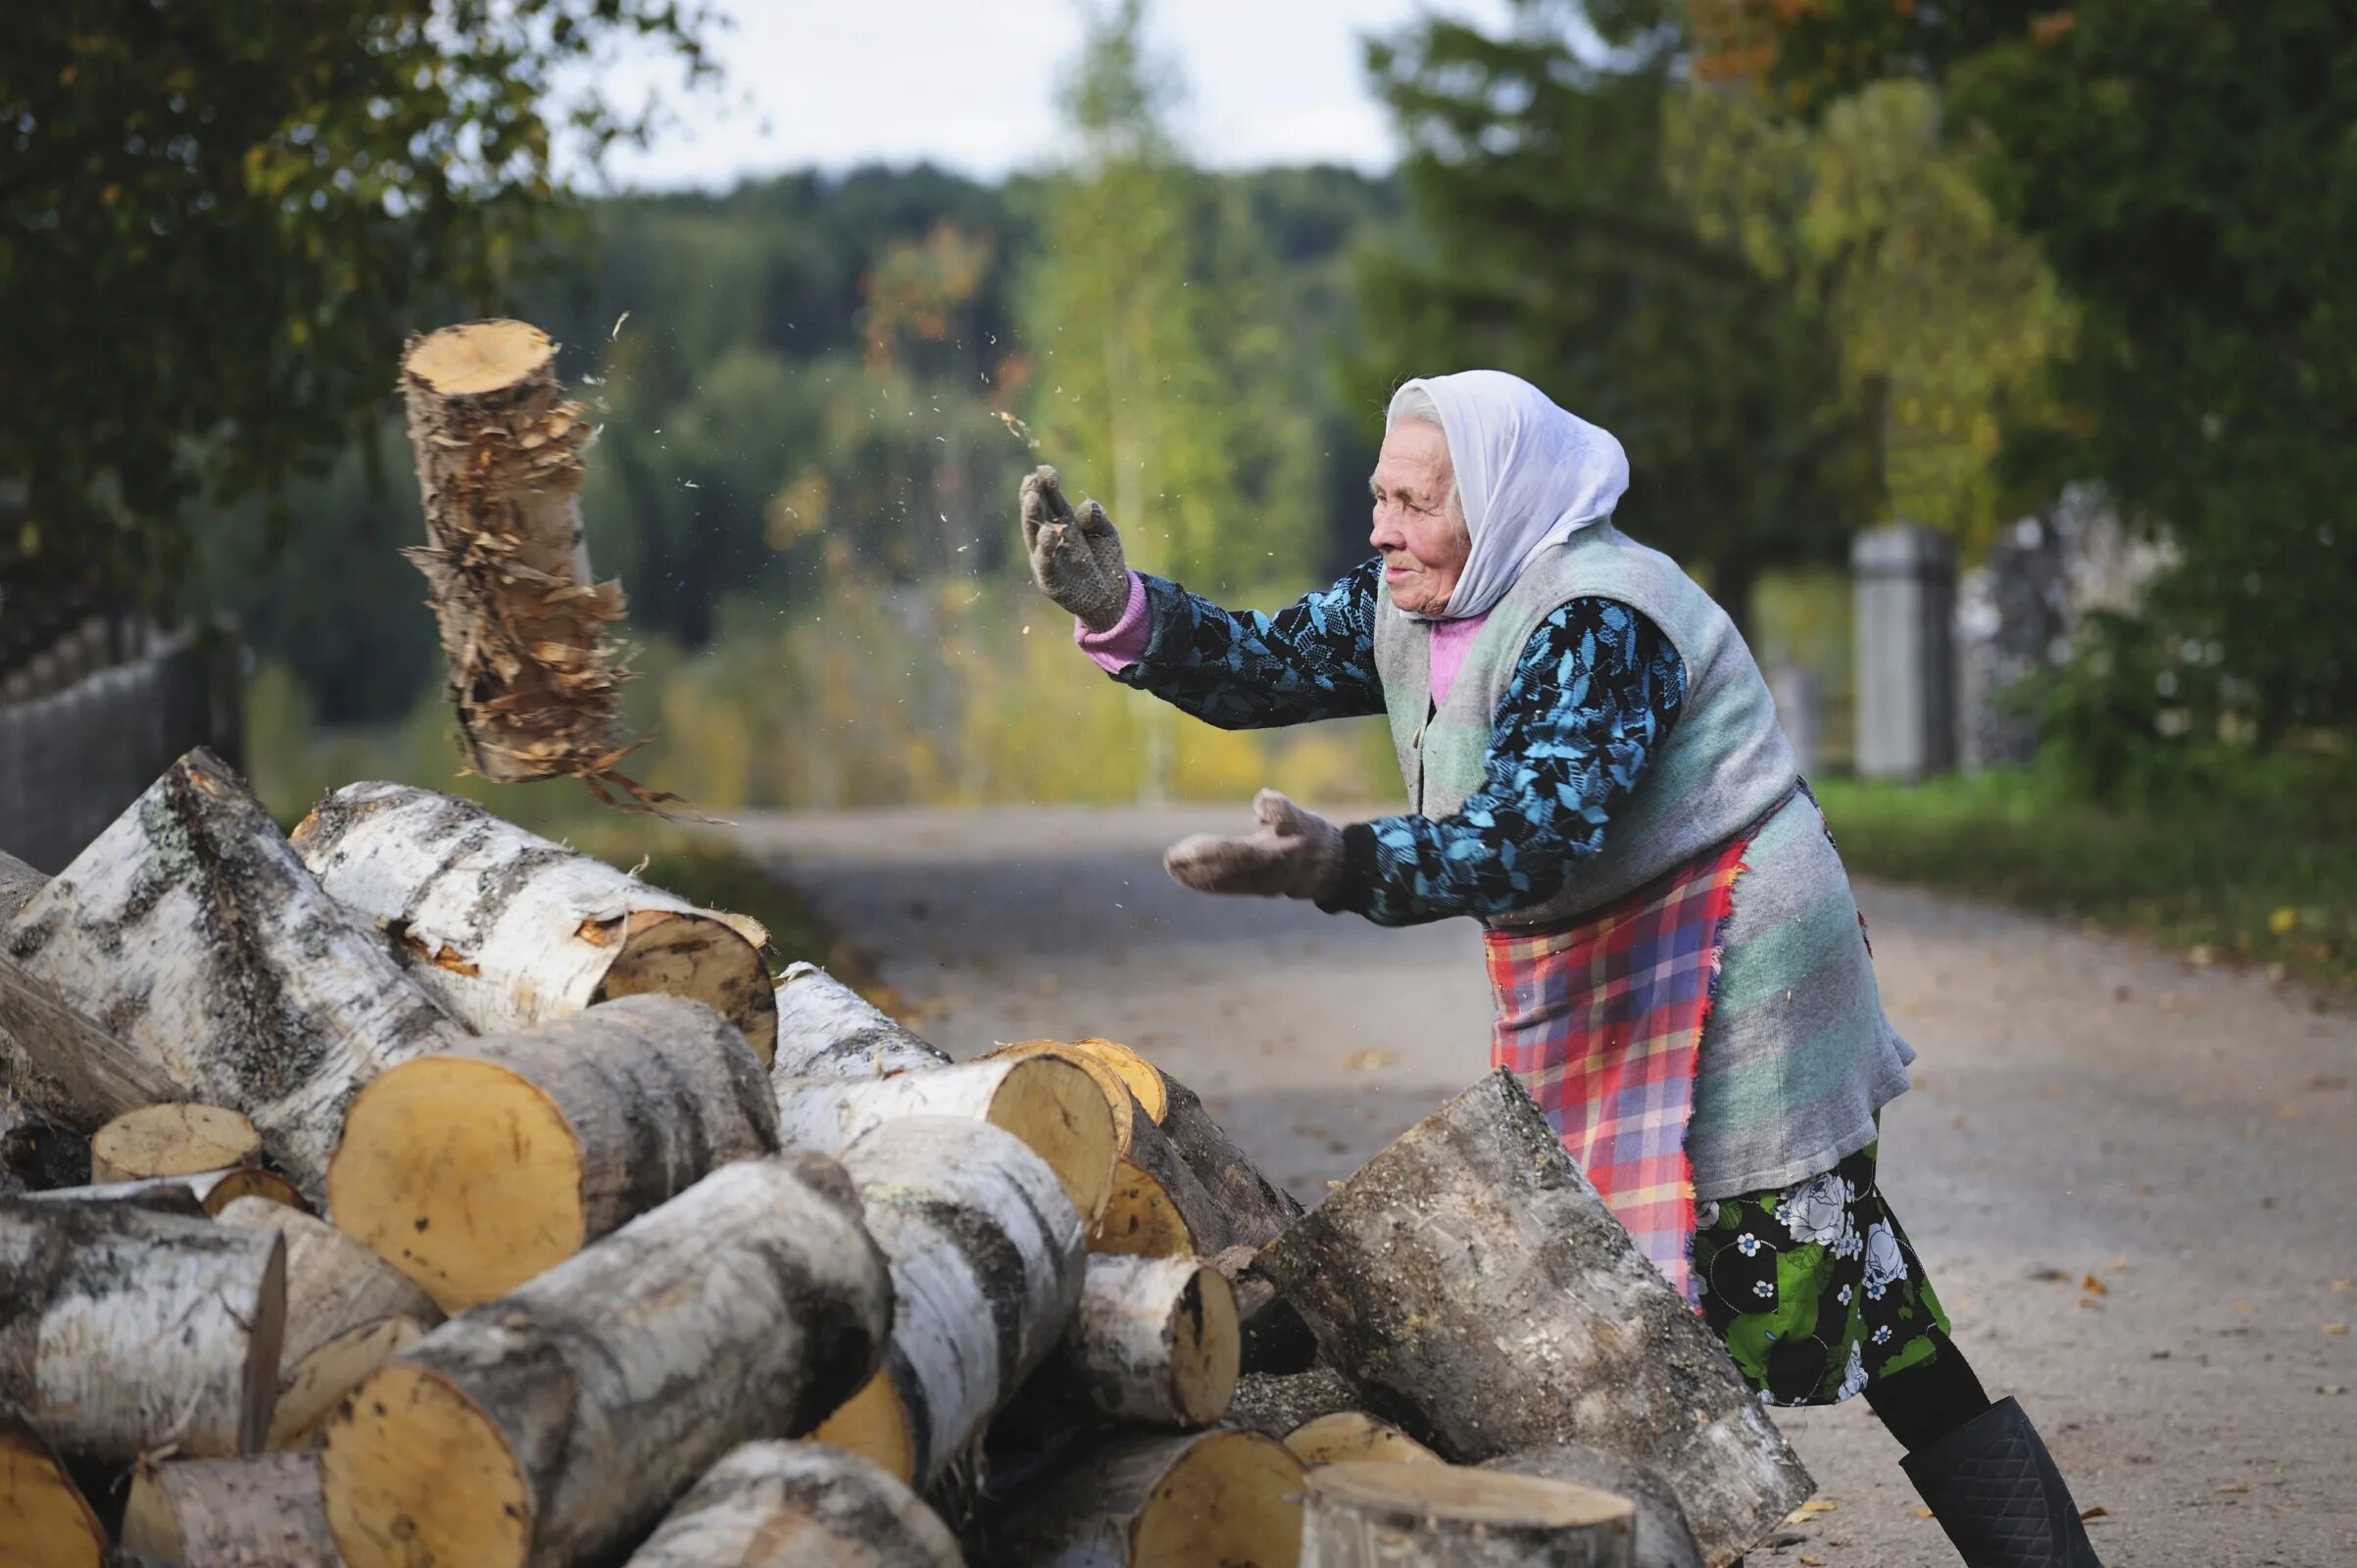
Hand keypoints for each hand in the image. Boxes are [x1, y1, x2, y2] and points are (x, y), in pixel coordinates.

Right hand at [1020, 465, 1129, 630]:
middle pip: (1039, 515)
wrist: (1110, 597)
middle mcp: (1050, 539)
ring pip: (1035, 537)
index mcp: (1063, 524)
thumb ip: (1097, 519)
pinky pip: (1046, 564)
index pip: (1052, 501)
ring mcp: (1048, 560)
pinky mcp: (1051, 581)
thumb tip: (1087, 505)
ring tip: (1033, 500)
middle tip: (1031, 480)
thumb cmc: (1105, 560)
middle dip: (1033, 497)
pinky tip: (1047, 534)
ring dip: (1032, 518)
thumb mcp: (1107, 534)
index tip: (1044, 469)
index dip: (1047, 486)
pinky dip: (1045, 550)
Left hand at [1164, 789, 1343, 901]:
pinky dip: (1204, 882)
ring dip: (1195, 876)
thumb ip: (1281, 808)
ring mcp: (1258, 885)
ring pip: (1222, 881)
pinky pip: (1225, 887)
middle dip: (1196, 866)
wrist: (1330, 868)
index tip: (1186, 849)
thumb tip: (1262, 800)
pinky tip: (1183, 876)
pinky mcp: (1253, 889)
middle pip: (1224, 871)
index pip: (1238, 854)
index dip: (1210, 852)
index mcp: (1277, 854)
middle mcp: (1265, 874)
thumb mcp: (1302, 817)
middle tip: (1170, 858)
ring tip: (1171, 867)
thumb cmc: (1311, 835)